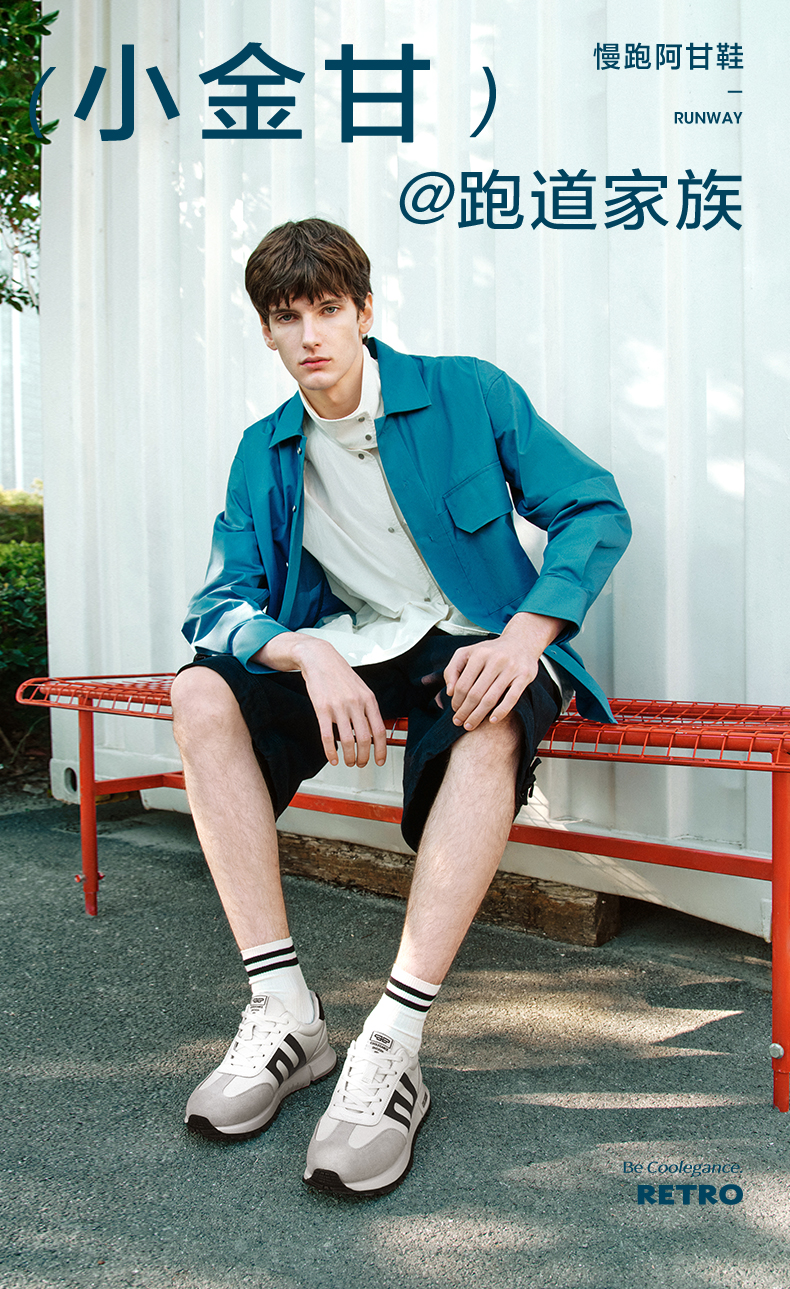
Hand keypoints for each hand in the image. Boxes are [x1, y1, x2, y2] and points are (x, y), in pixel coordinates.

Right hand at [256, 633, 386, 767]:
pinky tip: (332, 758)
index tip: (379, 760)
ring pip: (347, 740)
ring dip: (349, 757)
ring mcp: (338, 706)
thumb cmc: (340, 674)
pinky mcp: (322, 709)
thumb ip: (368, 708)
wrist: (320, 658)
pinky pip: (327, 736)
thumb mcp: (361, 688)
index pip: (379, 730)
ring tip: (349, 762)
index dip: (381, 749)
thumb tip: (374, 730)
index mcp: (368, 699)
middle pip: (365, 738)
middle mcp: (355, 703)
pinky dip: (330, 752)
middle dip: (364, 756)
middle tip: (361, 764)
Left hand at [443, 613, 566, 730]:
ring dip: (478, 715)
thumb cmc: (491, 651)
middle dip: (464, 711)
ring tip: (470, 725)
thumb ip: (453, 669)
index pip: (462, 684)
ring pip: (491, 698)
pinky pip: (511, 698)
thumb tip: (450, 692)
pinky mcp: (524, 676)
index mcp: (479, 654)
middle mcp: (495, 660)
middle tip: (459, 722)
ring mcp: (511, 668)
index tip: (454, 710)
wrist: (521, 641)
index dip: (456, 700)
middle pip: (475, 693)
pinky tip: (492, 720)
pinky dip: (501, 711)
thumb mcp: (468, 653)